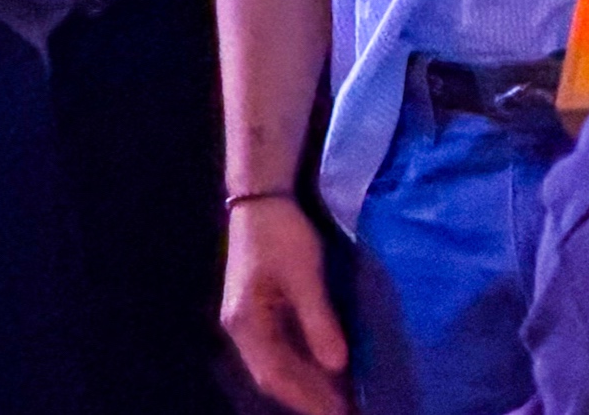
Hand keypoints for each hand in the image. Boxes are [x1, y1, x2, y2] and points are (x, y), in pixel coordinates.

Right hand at [223, 198, 349, 414]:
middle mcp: (242, 330)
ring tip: (341, 398)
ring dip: (307, 382)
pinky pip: (281, 348)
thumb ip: (318, 321)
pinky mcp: (260, 310)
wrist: (262, 196)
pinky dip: (303, 362)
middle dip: (310, 396)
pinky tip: (325, 367)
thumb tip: (338, 366)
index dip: (308, 397)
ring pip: (277, 365)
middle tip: (346, 411)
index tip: (338, 413)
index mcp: (246, 324)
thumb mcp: (304, 274)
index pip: (276, 375)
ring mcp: (249, 321)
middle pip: (275, 376)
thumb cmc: (282, 232)